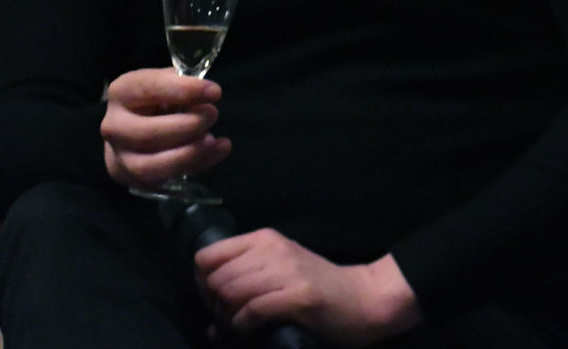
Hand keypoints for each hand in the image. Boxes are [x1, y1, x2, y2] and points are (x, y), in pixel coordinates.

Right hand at [101, 68, 227, 188]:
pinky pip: (164, 179)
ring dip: (188, 154)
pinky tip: (219, 149)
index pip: (149, 88)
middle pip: (148, 134)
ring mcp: (120, 155)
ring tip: (212, 139)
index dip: (184, 90)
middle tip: (212, 114)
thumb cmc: (157, 97)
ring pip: (150, 165)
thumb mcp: (169, 81)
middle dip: (188, 126)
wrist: (134, 125)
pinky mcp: (134, 177)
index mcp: (122, 92)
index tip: (215, 92)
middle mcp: (114, 125)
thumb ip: (186, 84)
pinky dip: (197, 164)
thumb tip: (208, 94)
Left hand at [196, 231, 420, 345]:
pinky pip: (251, 311)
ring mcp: (288, 271)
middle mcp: (274, 249)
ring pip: (230, 292)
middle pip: (215, 278)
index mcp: (265, 239)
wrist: (364, 297)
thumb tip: (208, 317)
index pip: (207, 255)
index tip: (216, 298)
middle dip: (214, 304)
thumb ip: (244, 282)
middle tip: (230, 316)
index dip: (203, 281)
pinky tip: (254, 328)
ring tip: (242, 323)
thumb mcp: (279, 270)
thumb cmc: (318, 286)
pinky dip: (244, 325)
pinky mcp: (299, 296)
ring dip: (228, 316)